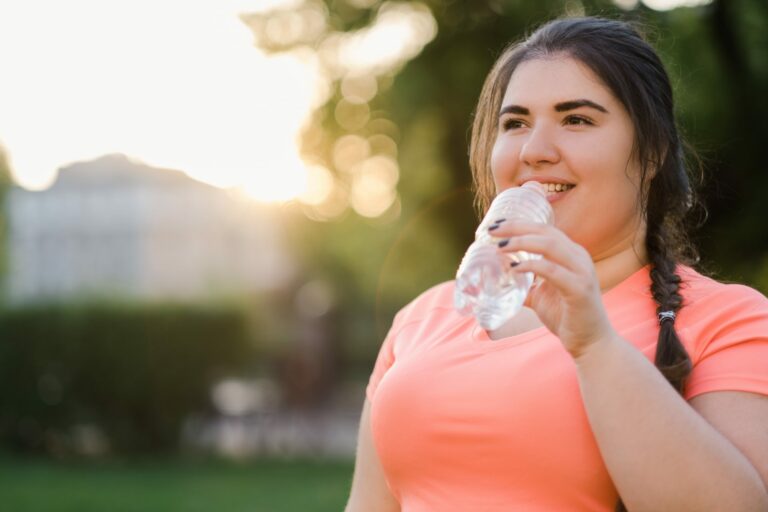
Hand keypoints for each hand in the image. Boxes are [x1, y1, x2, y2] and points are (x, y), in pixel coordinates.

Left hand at [492, 220, 615, 357]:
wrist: (591, 343)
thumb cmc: (567, 316)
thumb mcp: (541, 296)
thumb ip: (526, 286)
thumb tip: (502, 282)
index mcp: (570, 254)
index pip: (543, 229)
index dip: (518, 224)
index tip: (494, 225)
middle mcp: (578, 257)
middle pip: (544, 231)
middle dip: (516, 227)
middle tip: (492, 230)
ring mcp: (581, 271)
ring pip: (549, 245)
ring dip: (521, 242)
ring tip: (500, 247)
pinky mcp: (579, 289)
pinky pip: (552, 270)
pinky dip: (531, 266)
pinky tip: (514, 268)